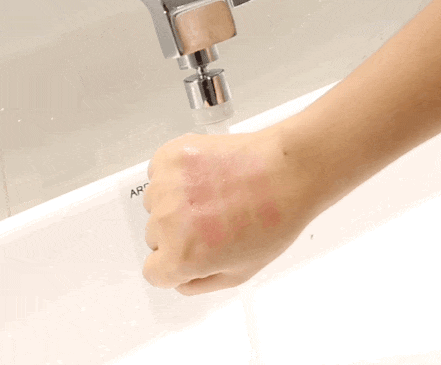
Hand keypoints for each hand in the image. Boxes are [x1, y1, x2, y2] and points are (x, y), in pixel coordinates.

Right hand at [142, 128, 315, 295]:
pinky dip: (175, 174)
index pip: (154, 272)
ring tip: (212, 193)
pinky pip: (158, 173)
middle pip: (155, 236)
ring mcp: (166, 186)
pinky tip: (205, 174)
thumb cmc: (274, 219)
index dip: (176, 264)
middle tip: (211, 219)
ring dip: (175, 201)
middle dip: (177, 232)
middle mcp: (166, 223)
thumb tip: (180, 279)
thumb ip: (201, 284)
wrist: (286, 172)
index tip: (192, 251)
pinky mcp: (169, 156)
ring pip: (156, 203)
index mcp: (182, 257)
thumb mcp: (241, 273)